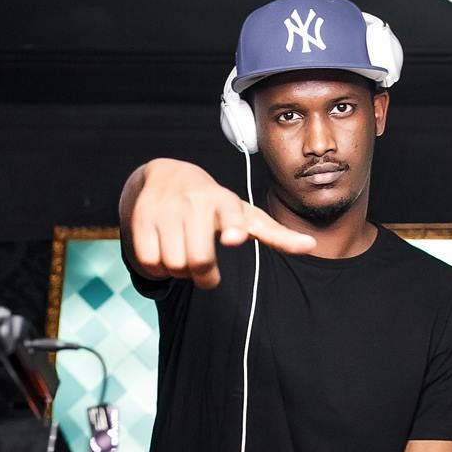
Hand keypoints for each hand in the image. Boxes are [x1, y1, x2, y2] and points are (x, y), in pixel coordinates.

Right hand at [124, 159, 315, 288]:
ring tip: (183, 254)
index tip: (234, 236)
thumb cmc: (215, 204)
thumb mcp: (245, 214)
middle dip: (203, 275)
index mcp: (225, 202)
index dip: (232, 226)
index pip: (230, 216)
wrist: (166, 175)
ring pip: (173, 264)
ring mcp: (165, 208)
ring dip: (179, 271)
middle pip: (199, 260)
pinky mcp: (140, 217)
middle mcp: (195, 202)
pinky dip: (156, 268)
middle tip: (204, 268)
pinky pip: (147, 261)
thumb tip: (311, 245)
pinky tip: (163, 252)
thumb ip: (276, 234)